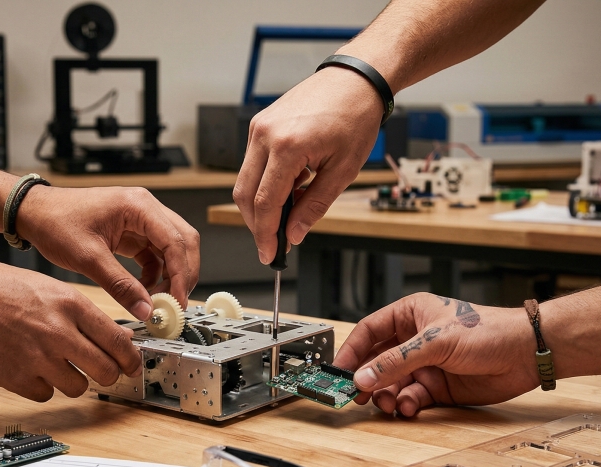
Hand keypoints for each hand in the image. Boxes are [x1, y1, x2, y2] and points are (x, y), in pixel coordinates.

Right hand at [0, 258, 141, 400]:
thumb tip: (109, 337)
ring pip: (78, 387)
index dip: (130, 358)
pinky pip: (45, 395)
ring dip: (73, 380)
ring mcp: (38, 359)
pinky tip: (31, 368)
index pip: (118, 341)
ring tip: (58, 365)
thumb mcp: (48, 287)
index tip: (131, 364)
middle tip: (103, 371)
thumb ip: (79, 313)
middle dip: (109, 374)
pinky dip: (42, 387)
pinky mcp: (16, 379)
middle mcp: (59, 333)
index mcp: (71, 305)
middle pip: (106, 370)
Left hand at [16, 186, 199, 319]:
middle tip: (175, 303)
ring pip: (172, 249)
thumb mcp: (88, 258)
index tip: (178, 300)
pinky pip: (155, 255)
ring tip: (157, 301)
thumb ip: (120, 285)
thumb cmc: (55, 222)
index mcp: (138, 206)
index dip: (181, 273)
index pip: (176, 241)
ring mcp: (140, 220)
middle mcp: (145, 208)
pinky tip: (143, 291)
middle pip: (183, 242)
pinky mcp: (133, 232)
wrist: (34, 213)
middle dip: (183, 274)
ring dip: (170, 276)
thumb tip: (145, 308)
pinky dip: (155, 274)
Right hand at [233, 67, 382, 263]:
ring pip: (245, 180)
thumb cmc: (355, 116)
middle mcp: (265, 135)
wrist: (355, 79)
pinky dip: (265, 183)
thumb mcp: (343, 170)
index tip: (270, 254)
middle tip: (273, 243)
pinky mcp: (260, 124)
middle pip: (245, 194)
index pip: (265, 203)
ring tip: (288, 212)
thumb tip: (294, 233)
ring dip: (261, 205)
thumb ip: (314, 206)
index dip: (266, 234)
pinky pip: (253, 163)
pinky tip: (289, 187)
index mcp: (287, 146)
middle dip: (257, 224)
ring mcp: (259, 128)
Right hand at [332, 293, 539, 416]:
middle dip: (366, 379)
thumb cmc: (488, 330)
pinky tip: (408, 407)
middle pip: (377, 361)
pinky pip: (411, 398)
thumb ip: (396, 361)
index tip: (337, 370)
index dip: (352, 350)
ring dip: (386, 395)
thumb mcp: (435, 342)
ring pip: (392, 383)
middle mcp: (414, 340)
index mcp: (409, 315)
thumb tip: (364, 376)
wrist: (525, 354)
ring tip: (386, 404)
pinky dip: (406, 405)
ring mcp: (425, 364)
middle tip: (354, 395)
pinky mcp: (437, 387)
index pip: (369, 332)